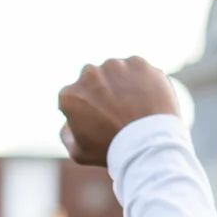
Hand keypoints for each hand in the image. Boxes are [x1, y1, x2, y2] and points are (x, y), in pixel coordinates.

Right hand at [57, 57, 179, 166]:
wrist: (149, 145)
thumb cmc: (114, 152)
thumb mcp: (80, 152)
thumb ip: (67, 134)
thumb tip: (68, 122)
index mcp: (70, 95)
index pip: (74, 97)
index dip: (87, 110)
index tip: (101, 121)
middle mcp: (88, 74)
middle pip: (94, 80)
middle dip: (103, 92)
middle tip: (120, 113)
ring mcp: (114, 66)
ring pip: (117, 72)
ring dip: (123, 84)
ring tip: (137, 108)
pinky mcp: (138, 63)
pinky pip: (138, 70)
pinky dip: (143, 81)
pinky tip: (149, 100)